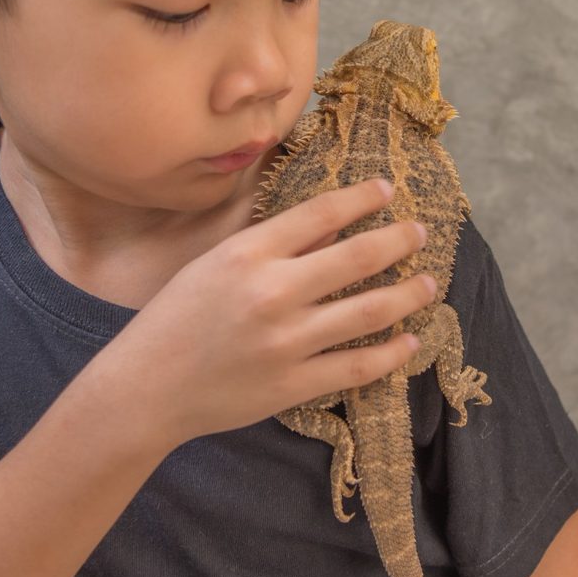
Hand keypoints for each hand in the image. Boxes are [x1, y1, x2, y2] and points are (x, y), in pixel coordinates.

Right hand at [102, 178, 435, 446]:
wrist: (147, 386)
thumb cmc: (175, 316)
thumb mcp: (215, 264)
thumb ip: (272, 245)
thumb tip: (331, 227)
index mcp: (248, 254)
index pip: (321, 213)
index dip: (361, 198)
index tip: (387, 190)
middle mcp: (273, 292)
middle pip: (358, 257)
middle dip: (399, 240)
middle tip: (420, 232)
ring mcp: (287, 342)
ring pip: (370, 311)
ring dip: (409, 294)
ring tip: (429, 283)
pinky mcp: (294, 385)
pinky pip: (358, 367)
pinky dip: (392, 352)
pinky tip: (410, 340)